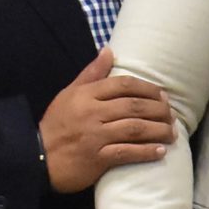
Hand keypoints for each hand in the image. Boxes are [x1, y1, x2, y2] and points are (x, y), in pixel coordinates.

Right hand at [40, 48, 176, 193]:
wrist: (36, 157)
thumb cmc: (56, 124)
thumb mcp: (69, 94)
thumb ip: (91, 74)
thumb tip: (109, 50)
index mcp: (86, 95)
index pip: (123, 85)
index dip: (148, 89)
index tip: (163, 96)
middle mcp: (92, 113)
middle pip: (134, 106)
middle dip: (159, 110)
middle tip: (172, 116)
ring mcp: (95, 136)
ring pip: (135, 129)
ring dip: (158, 130)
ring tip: (172, 134)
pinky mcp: (97, 158)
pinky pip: (127, 153)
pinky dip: (146, 152)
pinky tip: (160, 151)